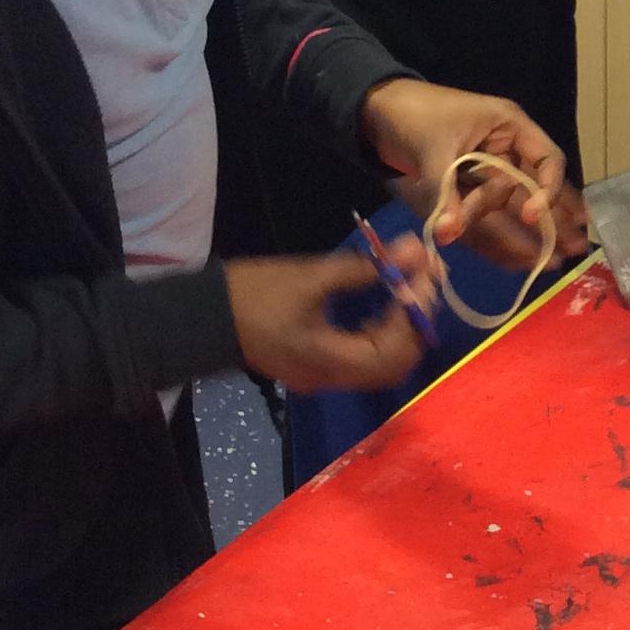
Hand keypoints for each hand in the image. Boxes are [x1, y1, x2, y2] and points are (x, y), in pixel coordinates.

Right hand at [225, 241, 439, 393]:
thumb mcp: (311, 276)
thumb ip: (366, 268)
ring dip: (403, 324)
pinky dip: (384, 329)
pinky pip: (365, 354)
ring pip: (383, 360)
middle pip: (396, 361)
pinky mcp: (320, 364)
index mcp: (332, 362)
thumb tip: (414, 251)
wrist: (202, 318)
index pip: (395, 349)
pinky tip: (388, 299)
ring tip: (412, 283)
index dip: (417, 312)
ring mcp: (327, 375)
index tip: (427, 274)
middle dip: (417, 319)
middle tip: (426, 278)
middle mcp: (334, 378)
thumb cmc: (253, 295)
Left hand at [359, 79, 588, 268]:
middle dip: (552, 218)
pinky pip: (489, 210)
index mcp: (509, 126)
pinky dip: (499, 232)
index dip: (547, 188)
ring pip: (508, 203)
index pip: (545, 158)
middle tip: (574, 248)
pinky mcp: (470, 185)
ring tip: (548, 261)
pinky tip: (517, 257)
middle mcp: (506, 147)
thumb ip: (445, 193)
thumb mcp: (433, 150)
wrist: (374, 112)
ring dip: (518, 231)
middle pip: (533, 186)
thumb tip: (448, 234)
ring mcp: (489, 168)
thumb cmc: (412, 115)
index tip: (532, 217)